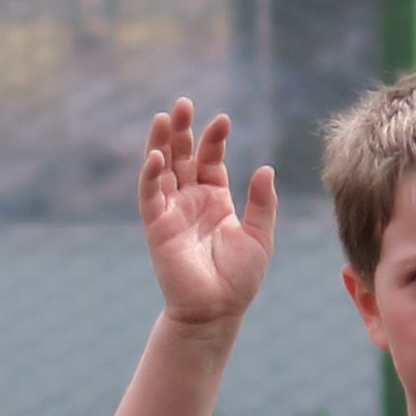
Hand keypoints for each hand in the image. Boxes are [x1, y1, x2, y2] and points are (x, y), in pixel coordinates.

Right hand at [140, 100, 276, 328]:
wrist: (217, 311)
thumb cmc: (239, 279)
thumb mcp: (259, 236)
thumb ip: (261, 203)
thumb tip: (265, 168)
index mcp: (214, 199)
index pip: (209, 159)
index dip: (214, 139)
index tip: (223, 119)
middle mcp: (190, 200)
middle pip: (181, 156)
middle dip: (181, 130)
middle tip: (183, 104)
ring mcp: (171, 212)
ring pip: (162, 170)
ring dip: (160, 143)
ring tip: (164, 117)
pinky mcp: (157, 226)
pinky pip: (150, 196)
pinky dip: (150, 175)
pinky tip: (156, 156)